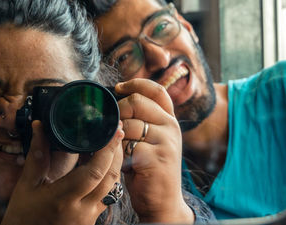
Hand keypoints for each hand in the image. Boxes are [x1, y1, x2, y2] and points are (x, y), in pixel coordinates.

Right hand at [1, 120, 123, 224]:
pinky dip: (108, 176)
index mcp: (63, 200)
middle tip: (116, 131)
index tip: (113, 132)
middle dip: (117, 152)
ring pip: (113, 187)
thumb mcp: (26, 186)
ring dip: (115, 164)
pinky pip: (108, 195)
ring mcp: (90, 217)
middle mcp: (82, 210)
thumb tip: (40, 127)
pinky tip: (103, 164)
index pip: (94, 173)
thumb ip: (37, 155)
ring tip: (111, 144)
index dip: (107, 150)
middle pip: (111, 178)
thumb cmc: (23, 218)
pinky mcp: (93, 219)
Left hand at [115, 79, 193, 223]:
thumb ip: (142, 121)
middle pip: (137, 102)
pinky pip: (127, 146)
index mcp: (170, 119)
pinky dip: (120, 155)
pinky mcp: (156, 158)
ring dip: (117, 139)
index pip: (156, 90)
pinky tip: (125, 164)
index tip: (118, 88)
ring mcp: (166, 142)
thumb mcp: (152, 140)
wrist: (164, 202)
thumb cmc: (150, 169)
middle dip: (118, 112)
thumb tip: (116, 101)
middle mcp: (171, 127)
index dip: (135, 84)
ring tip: (121, 152)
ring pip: (128, 125)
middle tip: (114, 128)